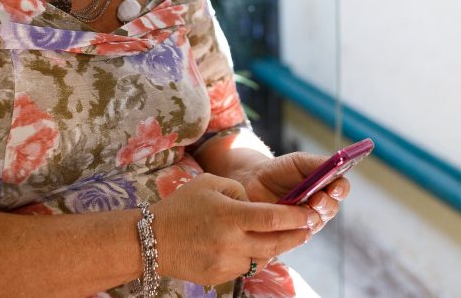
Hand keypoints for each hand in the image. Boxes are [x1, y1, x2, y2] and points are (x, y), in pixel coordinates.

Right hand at [150, 173, 319, 285]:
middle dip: (297, 235)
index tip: (310, 212)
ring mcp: (225, 263)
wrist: (150, 240)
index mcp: (229, 216)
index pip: (273, 219)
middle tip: (310, 227)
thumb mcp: (209, 183)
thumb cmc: (181, 206)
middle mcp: (230, 242)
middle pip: (276, 244)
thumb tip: (259, 205)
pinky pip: (247, 267)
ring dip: (277, 247)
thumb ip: (239, 191)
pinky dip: (255, 257)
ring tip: (286, 235)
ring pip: (264, 258)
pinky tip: (256, 246)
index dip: (296, 216)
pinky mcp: (219, 277)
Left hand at [237, 152, 351, 231]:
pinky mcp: (293, 234)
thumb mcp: (299, 162)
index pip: (341, 189)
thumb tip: (337, 165)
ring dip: (312, 217)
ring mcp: (307, 220)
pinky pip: (299, 236)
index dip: (341, 189)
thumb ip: (318, 163)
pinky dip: (296, 229)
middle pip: (332, 208)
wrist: (253, 183)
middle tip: (316, 199)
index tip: (335, 187)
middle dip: (326, 204)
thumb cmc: (280, 171)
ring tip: (303, 209)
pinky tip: (289, 223)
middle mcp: (320, 205)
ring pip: (317, 222)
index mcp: (326, 185)